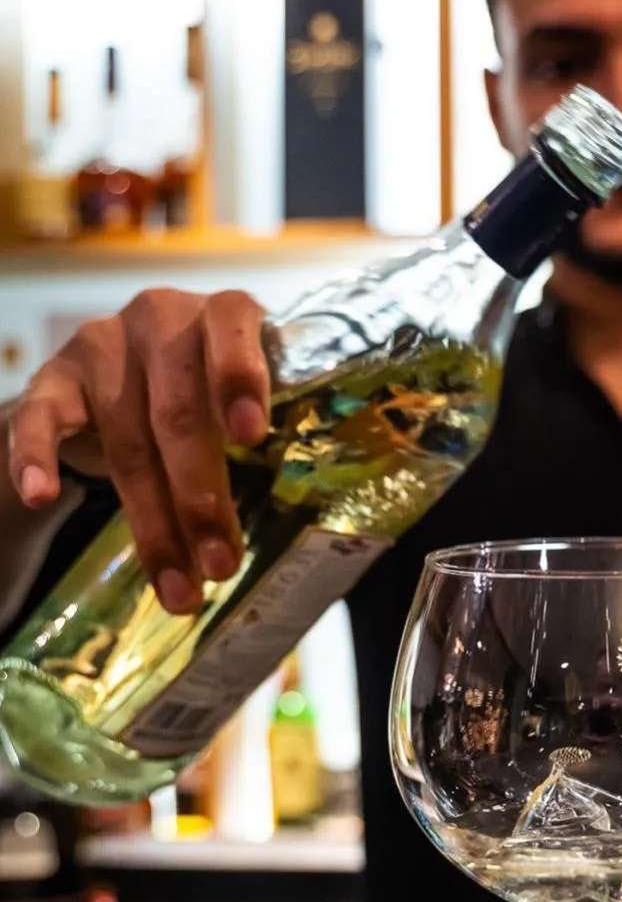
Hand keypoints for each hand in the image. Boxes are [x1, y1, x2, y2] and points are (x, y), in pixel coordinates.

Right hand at [6, 289, 268, 614]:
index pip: (233, 332)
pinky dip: (35, 458)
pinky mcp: (53, 378)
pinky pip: (41, 419)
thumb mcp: (243, 401)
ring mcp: (102, 344)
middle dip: (201, 497)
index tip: (250, 436)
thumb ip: (268, 435)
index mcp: (223, 314)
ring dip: (152, 522)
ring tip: (180, 586)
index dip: (240, 382)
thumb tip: (305, 522)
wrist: (123, 379)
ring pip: (127, 441)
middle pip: (179, 414)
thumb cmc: (209, 393)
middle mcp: (161, 318)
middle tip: (222, 563)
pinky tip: (42, 495)